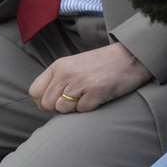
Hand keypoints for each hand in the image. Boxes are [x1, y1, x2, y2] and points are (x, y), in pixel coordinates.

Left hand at [29, 42, 152, 113]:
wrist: (131, 56)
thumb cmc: (103, 64)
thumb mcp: (74, 65)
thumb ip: (58, 80)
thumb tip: (44, 103)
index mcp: (59, 66)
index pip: (34, 92)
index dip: (43, 102)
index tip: (56, 102)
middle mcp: (66, 73)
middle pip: (47, 104)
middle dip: (59, 108)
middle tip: (75, 101)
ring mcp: (80, 82)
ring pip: (62, 109)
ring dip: (74, 109)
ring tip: (88, 96)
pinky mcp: (95, 92)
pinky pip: (82, 110)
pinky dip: (90, 108)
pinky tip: (99, 96)